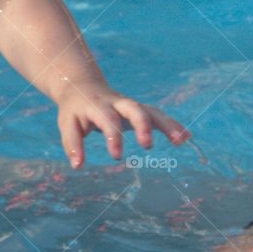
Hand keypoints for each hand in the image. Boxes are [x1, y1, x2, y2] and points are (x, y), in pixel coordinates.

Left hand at [56, 83, 190, 167]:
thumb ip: (72, 144)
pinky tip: (186, 137)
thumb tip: (78, 165)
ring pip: (151, 110)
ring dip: (167, 124)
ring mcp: (130, 105)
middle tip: (147, 145)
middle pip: (133, 108)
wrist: (82, 86)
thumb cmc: (74, 109)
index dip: (113, 136)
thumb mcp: (67, 123)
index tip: (116, 156)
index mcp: (97, 105)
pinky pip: (157, 115)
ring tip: (182, 139)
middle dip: (143, 124)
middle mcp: (117, 103)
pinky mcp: (139, 110)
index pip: (107, 119)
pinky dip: (172, 124)